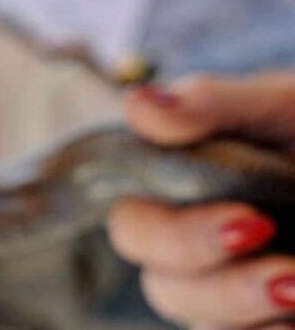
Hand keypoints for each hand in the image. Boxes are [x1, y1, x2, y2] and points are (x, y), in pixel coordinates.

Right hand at [109, 73, 294, 327]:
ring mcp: (226, 286)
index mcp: (173, 189)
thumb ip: (213, 104)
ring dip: (248, 307)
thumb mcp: (282, 107)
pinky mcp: (258, 313)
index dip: (176, 234)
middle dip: (222, 282)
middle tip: (287, 269)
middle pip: (164, 283)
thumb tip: (139, 105)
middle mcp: (190, 245)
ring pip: (201, 318)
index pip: (134, 225)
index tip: (251, 222)